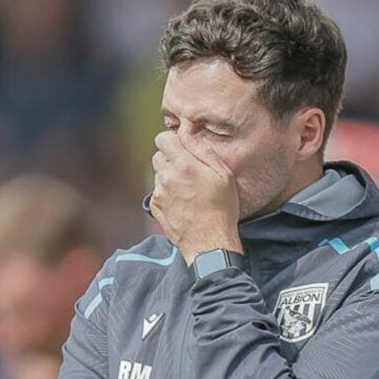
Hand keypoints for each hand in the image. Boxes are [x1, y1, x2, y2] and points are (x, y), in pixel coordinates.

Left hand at [150, 131, 241, 263]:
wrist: (209, 242)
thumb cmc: (221, 209)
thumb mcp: (224, 175)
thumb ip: (204, 151)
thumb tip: (189, 136)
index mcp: (183, 165)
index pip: (163, 138)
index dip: (172, 141)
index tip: (181, 148)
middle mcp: (167, 177)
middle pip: (158, 156)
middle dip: (171, 159)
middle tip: (189, 170)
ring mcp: (158, 192)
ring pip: (158, 174)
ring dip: (169, 176)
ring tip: (188, 189)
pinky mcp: (155, 206)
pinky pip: (157, 191)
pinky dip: (166, 192)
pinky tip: (182, 202)